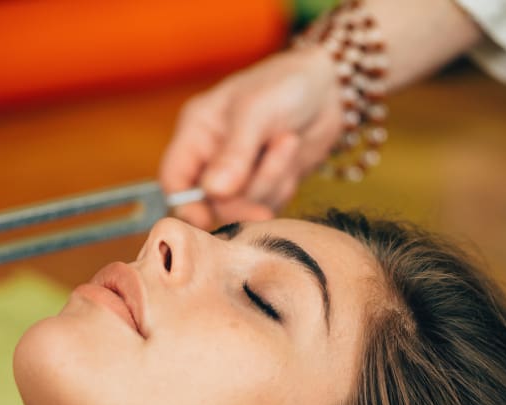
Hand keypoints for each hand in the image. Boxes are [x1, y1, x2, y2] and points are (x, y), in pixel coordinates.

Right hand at [159, 46, 343, 229]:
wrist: (330, 89)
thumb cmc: (285, 85)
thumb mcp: (256, 111)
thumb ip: (234, 154)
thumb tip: (213, 192)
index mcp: (196, 132)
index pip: (175, 180)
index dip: (186, 204)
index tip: (207, 219)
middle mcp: (212, 156)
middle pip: (214, 202)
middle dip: (248, 190)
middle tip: (279, 165)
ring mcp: (240, 174)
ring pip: (245, 206)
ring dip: (272, 180)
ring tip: (289, 140)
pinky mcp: (265, 184)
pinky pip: (269, 204)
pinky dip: (284, 184)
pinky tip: (293, 153)